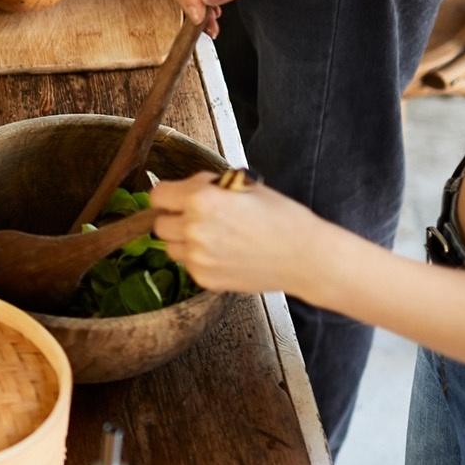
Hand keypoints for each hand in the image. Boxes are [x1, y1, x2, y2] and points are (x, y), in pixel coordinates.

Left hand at [151, 172, 335, 295]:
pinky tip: (223, 254)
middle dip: (174, 218)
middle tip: (199, 218)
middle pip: (159, 223)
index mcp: (201, 199)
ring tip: (213, 237)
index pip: (158, 195)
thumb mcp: (243, 186)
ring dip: (183, 240)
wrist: (306, 257)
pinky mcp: (204, 278)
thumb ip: (208, 186)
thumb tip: (187, 187)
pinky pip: (187, 265)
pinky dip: (198, 259)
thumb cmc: (281, 217)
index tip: (178, 197)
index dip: (169, 195)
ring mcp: (197, 257)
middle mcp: (193, 228)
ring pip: (169, 247)